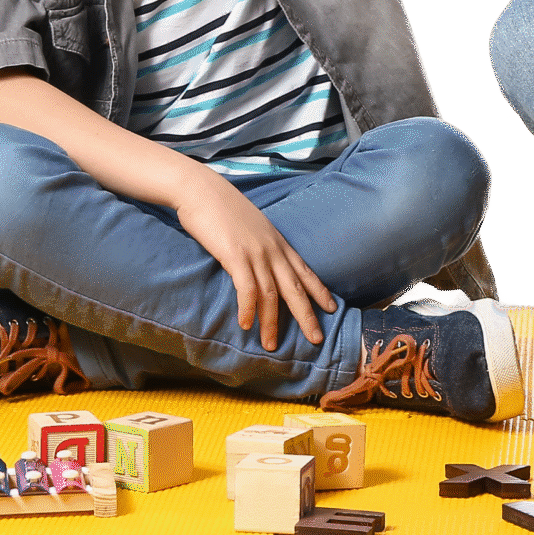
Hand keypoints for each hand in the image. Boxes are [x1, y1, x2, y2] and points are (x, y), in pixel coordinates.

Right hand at [171, 167, 335, 351]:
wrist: (202, 189)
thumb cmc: (222, 208)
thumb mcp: (250, 226)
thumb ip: (259, 243)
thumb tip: (261, 260)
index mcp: (277, 241)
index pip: (305, 270)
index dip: (319, 290)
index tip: (332, 308)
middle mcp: (272, 248)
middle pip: (296, 287)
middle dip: (308, 315)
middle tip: (317, 340)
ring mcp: (255, 252)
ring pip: (271, 293)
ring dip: (272, 322)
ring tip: (271, 346)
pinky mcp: (235, 254)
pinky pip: (246, 288)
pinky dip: (248, 308)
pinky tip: (245, 325)